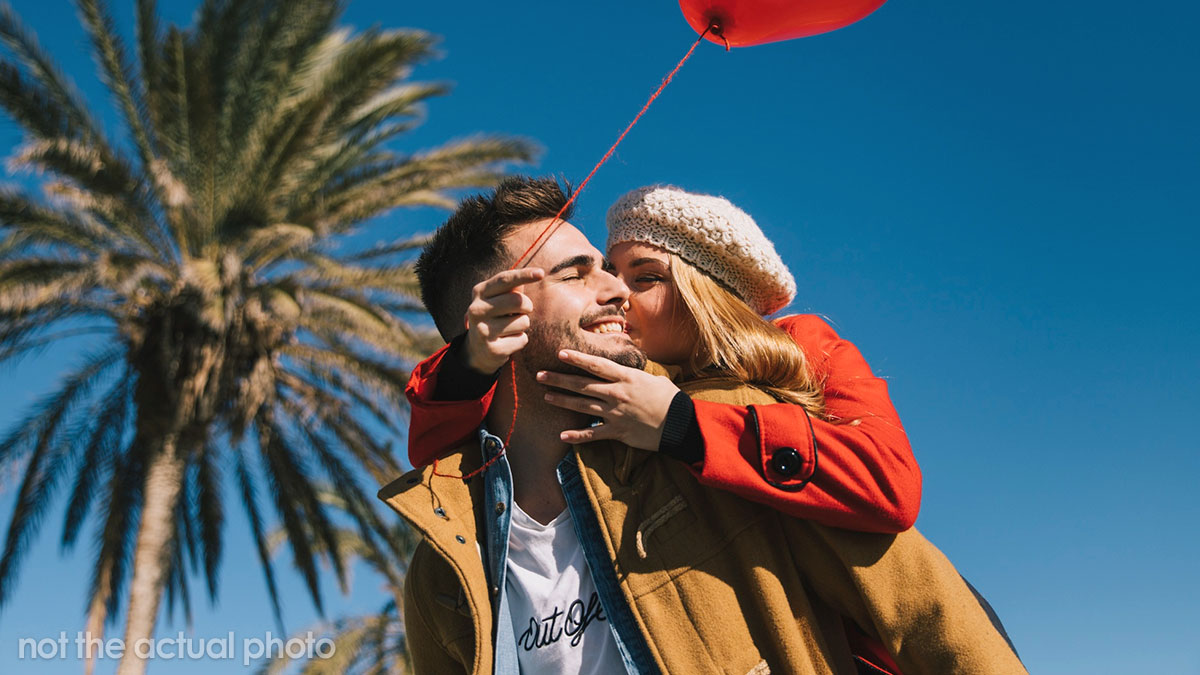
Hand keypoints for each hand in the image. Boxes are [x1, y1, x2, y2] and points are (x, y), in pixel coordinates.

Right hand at [463, 267, 543, 373]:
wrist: (477, 349)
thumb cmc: (495, 316)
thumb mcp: (499, 299)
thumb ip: (514, 288)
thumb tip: (534, 274)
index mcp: (479, 292)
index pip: (504, 279)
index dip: (524, 275)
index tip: (541, 273)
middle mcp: (477, 310)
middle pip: (518, 301)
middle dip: (527, 307)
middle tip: (519, 313)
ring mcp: (482, 330)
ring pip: (523, 321)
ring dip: (523, 325)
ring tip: (509, 329)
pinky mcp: (492, 349)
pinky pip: (522, 339)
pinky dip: (520, 340)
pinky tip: (507, 342)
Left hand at [538, 349, 680, 450]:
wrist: (680, 425)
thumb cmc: (669, 400)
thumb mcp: (654, 379)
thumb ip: (635, 375)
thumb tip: (625, 371)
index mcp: (626, 378)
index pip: (596, 365)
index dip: (577, 359)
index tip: (560, 353)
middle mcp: (617, 394)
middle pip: (582, 385)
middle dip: (559, 379)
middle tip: (540, 376)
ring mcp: (616, 414)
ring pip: (582, 406)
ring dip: (562, 401)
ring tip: (546, 396)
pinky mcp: (617, 432)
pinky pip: (593, 434)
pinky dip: (577, 436)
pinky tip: (562, 435)